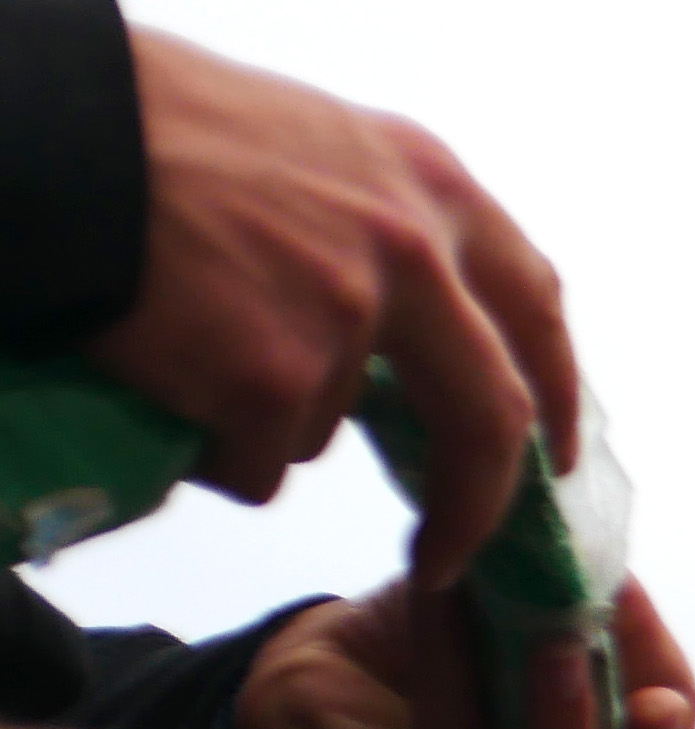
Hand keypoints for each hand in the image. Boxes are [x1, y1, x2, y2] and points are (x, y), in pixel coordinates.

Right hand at [87, 31, 579, 582]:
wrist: (60, 134)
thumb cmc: (164, 130)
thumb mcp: (320, 147)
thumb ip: (388, 227)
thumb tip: (430, 331)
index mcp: (432, 186)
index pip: (534, 308)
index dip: (554, 390)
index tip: (550, 456)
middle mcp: (413, 251)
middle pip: (492, 416)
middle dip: (480, 503)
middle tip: (452, 553)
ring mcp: (348, 316)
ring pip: (330, 430)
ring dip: (267, 423)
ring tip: (191, 352)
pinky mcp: (271, 375)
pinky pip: (258, 459)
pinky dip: (215, 449)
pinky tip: (167, 387)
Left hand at [235, 577, 694, 728]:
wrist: (320, 674)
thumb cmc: (446, 656)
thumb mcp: (533, 625)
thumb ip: (588, 618)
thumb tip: (617, 576)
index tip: (672, 683)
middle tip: (664, 705)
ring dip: (562, 724)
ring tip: (556, 641)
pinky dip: (455, 673)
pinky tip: (445, 600)